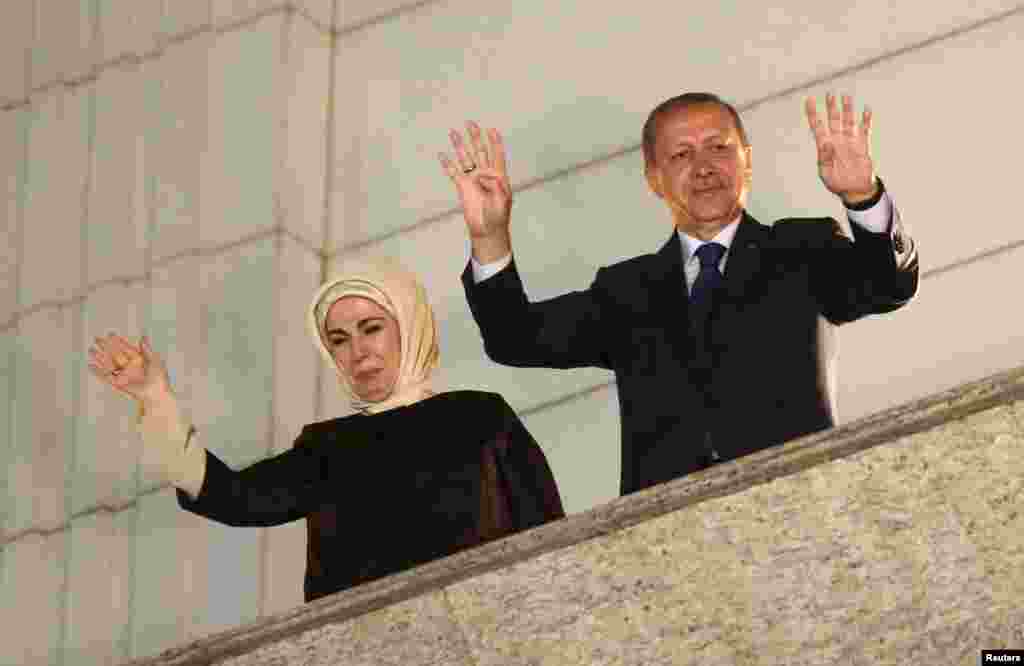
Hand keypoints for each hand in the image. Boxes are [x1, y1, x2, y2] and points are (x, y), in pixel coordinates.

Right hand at [87, 333, 172, 404]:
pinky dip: (100, 373)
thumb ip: (147, 350)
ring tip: (90, 351)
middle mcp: (128, 367)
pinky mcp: (120, 384)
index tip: (110, 334)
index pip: (124, 349)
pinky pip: (108, 378)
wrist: (157, 394)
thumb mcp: (155, 362)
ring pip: (109, 365)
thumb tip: (142, 338)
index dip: (117, 342)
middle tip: (96, 339)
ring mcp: (123, 375)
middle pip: (114, 356)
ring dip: (100, 358)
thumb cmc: (159, 378)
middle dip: (105, 348)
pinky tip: (92, 367)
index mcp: (137, 360)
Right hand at [438, 122, 512, 259]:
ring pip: (465, 158)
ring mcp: (473, 179)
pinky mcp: (462, 187)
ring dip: (459, 145)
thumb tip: (486, 175)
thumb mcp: (502, 200)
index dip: (495, 141)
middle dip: (475, 136)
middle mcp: (485, 174)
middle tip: (470, 122)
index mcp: (498, 175)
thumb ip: (497, 186)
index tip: (492, 129)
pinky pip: (454, 172)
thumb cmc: (498, 215)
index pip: (496, 154)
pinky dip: (447, 164)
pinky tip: (442, 155)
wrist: (487, 229)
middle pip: (479, 150)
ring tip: (453, 132)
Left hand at [805, 93, 877, 203]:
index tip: (809, 100)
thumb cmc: (837, 183)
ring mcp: (850, 141)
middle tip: (829, 93)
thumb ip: (824, 157)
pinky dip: (866, 120)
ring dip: (847, 109)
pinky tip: (866, 110)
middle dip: (831, 107)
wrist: (854, 190)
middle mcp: (837, 140)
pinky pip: (864, 130)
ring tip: (846, 96)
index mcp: (824, 146)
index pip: (817, 126)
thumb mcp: (825, 172)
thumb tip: (826, 143)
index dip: (813, 114)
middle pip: (833, 120)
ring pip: (848, 121)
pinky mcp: (862, 145)